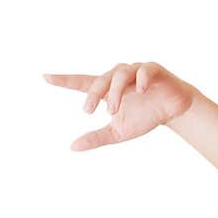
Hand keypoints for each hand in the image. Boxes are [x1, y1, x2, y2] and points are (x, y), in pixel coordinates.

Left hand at [43, 61, 196, 151]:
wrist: (173, 111)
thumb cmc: (144, 118)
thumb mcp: (118, 132)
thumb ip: (96, 138)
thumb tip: (72, 146)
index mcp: (108, 90)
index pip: (83, 82)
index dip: (64, 80)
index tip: (45, 77)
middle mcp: (119, 76)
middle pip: (101, 79)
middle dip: (93, 95)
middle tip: (88, 112)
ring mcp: (136, 71)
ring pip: (120, 74)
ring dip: (114, 92)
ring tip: (112, 111)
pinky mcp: (154, 71)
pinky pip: (144, 70)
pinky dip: (140, 79)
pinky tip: (138, 91)